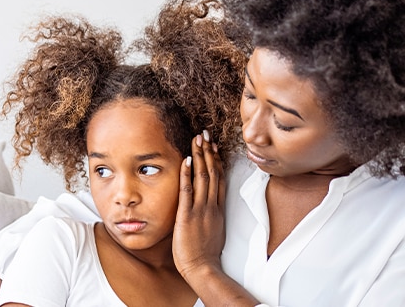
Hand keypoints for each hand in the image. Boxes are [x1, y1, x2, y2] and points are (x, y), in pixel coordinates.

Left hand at [173, 130, 226, 279]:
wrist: (203, 269)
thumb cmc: (205, 255)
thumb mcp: (212, 232)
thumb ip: (210, 218)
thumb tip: (207, 211)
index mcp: (218, 210)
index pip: (219, 180)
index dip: (216, 161)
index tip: (214, 147)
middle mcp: (211, 206)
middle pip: (213, 173)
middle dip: (208, 152)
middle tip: (205, 134)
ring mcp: (201, 210)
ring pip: (203, 177)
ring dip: (200, 157)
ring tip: (197, 139)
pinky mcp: (188, 216)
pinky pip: (187, 191)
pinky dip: (187, 174)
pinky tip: (185, 159)